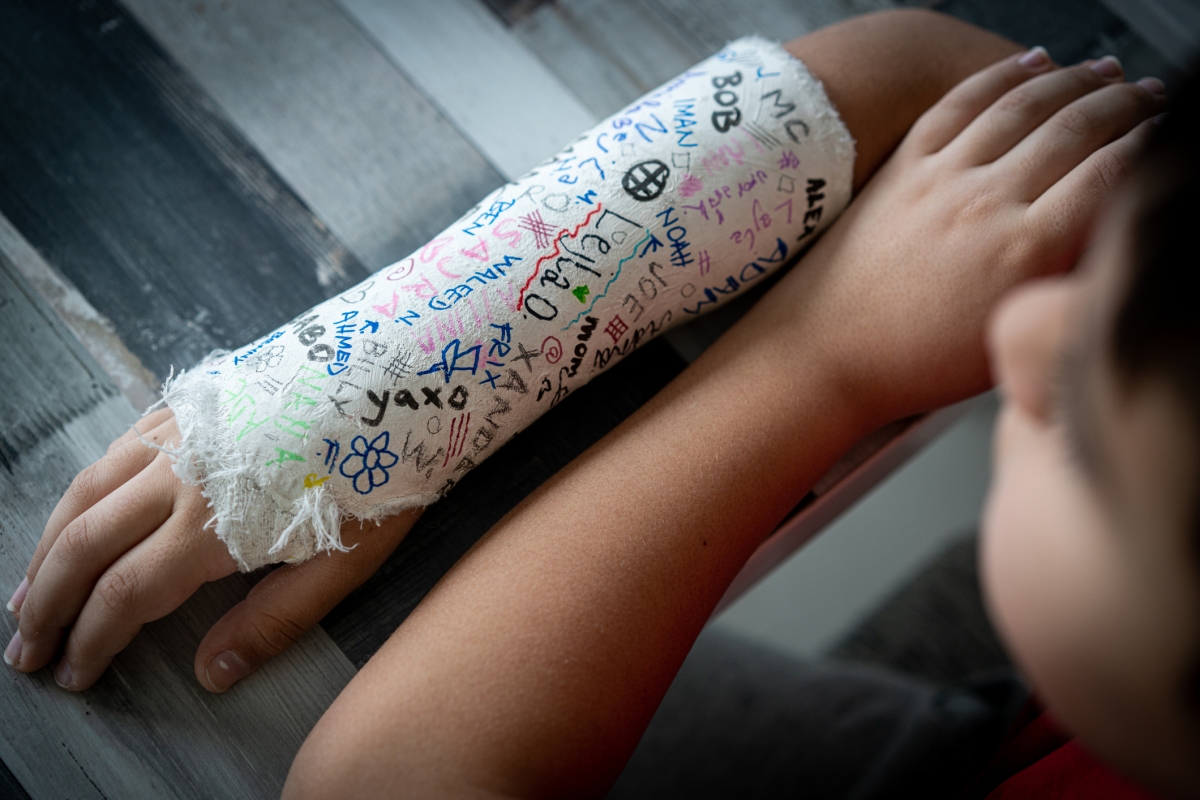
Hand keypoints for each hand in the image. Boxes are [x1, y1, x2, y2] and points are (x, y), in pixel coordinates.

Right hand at [5, 407, 417, 691]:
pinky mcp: (188, 402)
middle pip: (86, 544)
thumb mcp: (345, 557)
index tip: (72, 673)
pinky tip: (76, 516)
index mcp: (217, 520)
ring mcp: (179, 431)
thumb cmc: (381, 472)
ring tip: (28, 593)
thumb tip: (212, 673)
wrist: (398, 373)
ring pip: (85, 492)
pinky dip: (81, 492)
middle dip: (46, 602)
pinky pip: (114, 450)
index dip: (91, 639)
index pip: (127, 593)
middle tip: (24, 648)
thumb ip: (276, 617)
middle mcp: (181, 473)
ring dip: (48, 547)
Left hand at [791, 51, 1164, 426]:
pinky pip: (960, 102)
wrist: (823, 355)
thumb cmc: (908, 364)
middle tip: (1150, 97)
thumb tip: (1096, 237)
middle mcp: (985, 203)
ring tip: (1105, 73)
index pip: (1113, 173)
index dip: (1151, 144)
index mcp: (1024, 253)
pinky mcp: (903, 167)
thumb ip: (1061, 280)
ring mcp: (940, 178)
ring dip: (1075, 80)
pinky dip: (1000, 76)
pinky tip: (1028, 63)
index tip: (1165, 137)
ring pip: (1024, 105)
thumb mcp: (1010, 338)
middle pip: (1077, 128)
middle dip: (1126, 103)